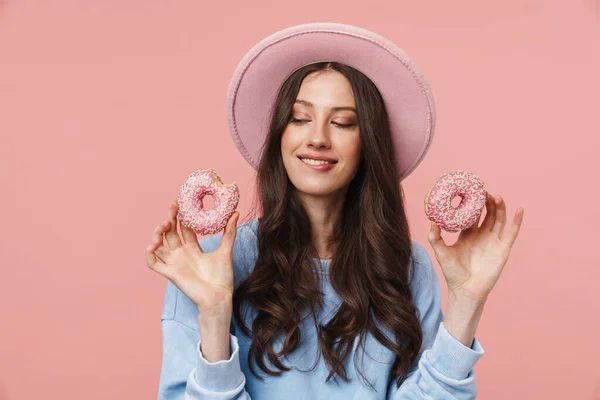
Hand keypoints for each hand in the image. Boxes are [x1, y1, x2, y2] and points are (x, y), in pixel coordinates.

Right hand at [146, 199, 239, 315]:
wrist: (219, 296)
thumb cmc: (222, 277)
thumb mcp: (226, 251)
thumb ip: (229, 232)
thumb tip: (235, 213)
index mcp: (193, 249)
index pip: (184, 228)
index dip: (182, 216)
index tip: (182, 202)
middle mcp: (182, 254)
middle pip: (170, 233)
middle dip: (170, 218)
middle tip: (174, 206)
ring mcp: (174, 263)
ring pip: (158, 245)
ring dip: (158, 233)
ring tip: (164, 224)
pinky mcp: (170, 273)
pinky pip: (153, 262)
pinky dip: (150, 253)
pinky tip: (154, 244)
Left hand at [427, 192, 523, 303]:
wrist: (465, 290)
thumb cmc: (452, 273)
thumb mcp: (441, 252)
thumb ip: (435, 237)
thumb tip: (431, 220)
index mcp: (468, 234)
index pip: (472, 214)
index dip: (473, 203)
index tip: (471, 190)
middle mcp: (482, 236)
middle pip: (488, 214)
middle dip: (487, 202)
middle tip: (484, 190)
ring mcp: (493, 242)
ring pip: (499, 220)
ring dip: (500, 208)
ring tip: (496, 196)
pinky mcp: (503, 249)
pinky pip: (512, 233)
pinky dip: (517, 221)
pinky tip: (519, 209)